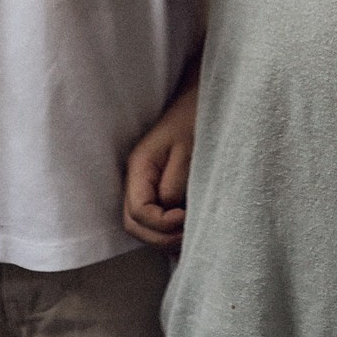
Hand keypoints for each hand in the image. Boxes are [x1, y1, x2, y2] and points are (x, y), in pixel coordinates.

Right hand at [123, 80, 198, 247]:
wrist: (201, 98)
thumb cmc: (196, 119)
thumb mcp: (189, 151)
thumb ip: (175, 183)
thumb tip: (169, 211)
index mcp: (140, 168)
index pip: (138, 212)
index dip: (161, 224)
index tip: (185, 218)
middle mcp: (138, 179)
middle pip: (135, 225)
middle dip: (161, 238)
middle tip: (188, 235)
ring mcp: (146, 184)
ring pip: (143, 225)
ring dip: (165, 236)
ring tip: (191, 234)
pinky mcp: (160, 187)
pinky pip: (156, 217)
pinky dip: (169, 230)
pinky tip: (188, 230)